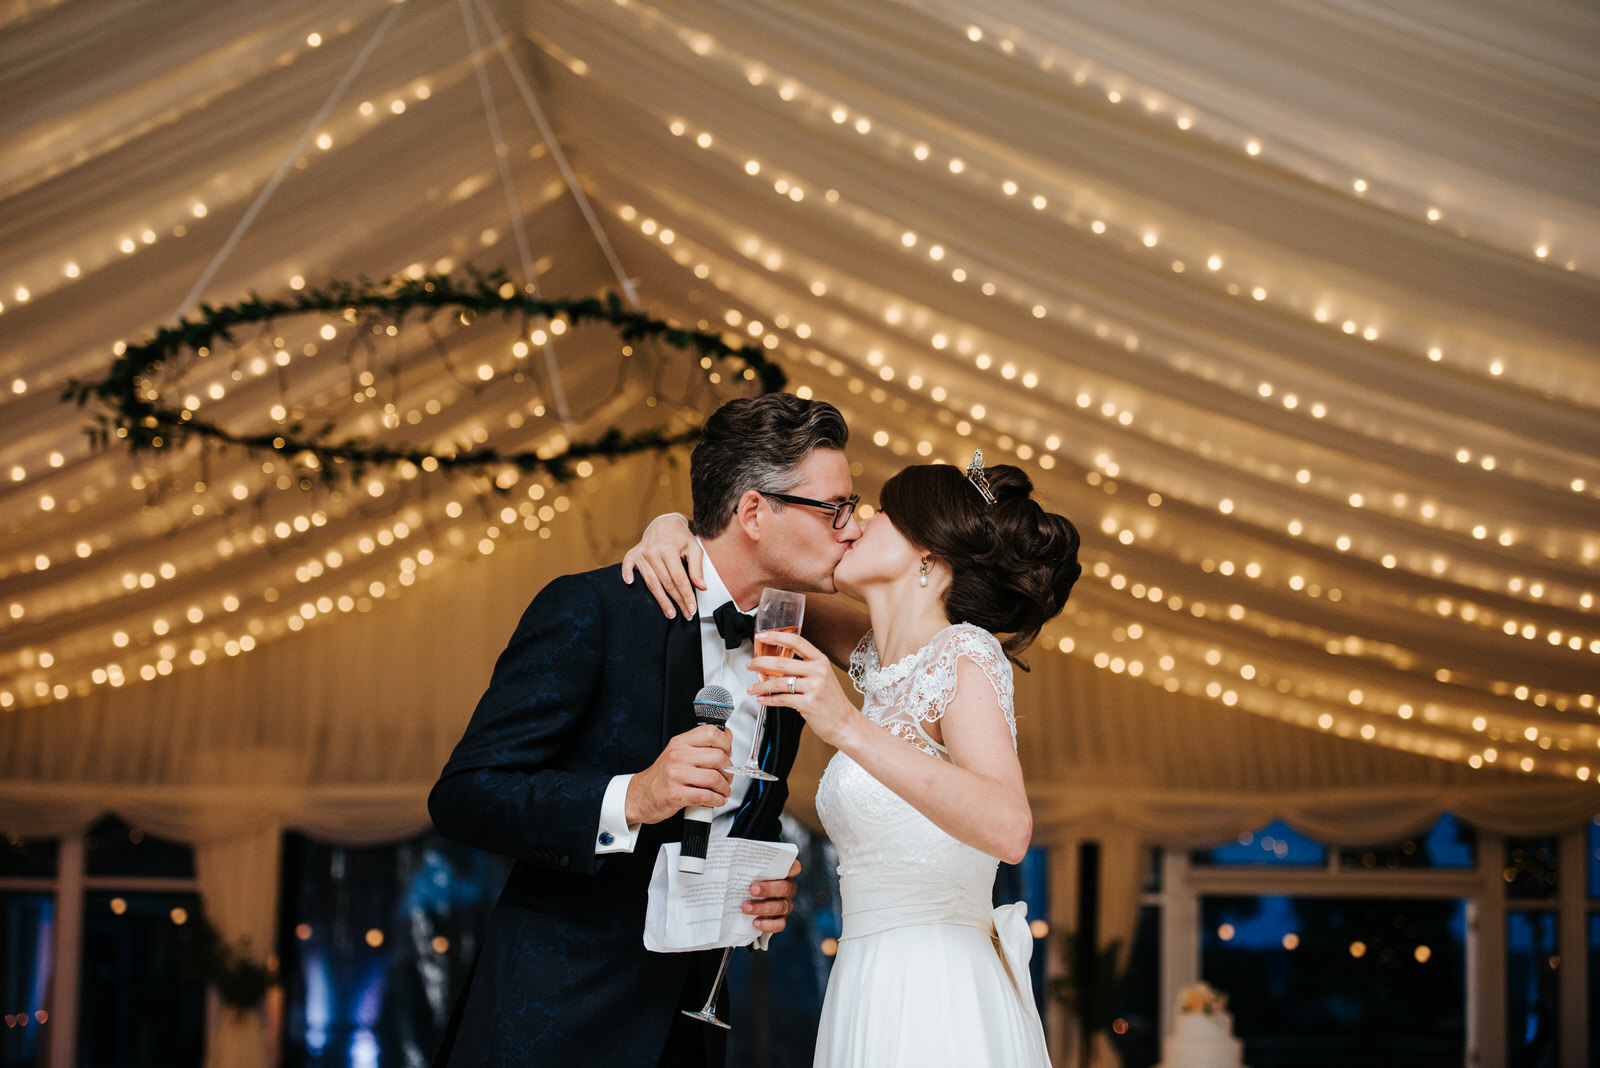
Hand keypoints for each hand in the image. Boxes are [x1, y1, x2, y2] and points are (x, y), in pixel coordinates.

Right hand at [620, 513, 704, 618]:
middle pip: (666, 583)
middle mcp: (654, 552)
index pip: (679, 579)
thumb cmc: (680, 537)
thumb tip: (701, 586)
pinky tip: (630, 583)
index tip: (691, 608)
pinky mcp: (633, 554)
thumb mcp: (694, 549)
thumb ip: (697, 568)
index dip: (686, 596)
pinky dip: (627, 574)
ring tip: (669, 612)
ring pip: (651, 582)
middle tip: (685, 614)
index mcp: (669, 550)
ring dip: (660, 600)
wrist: (665, 523)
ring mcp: (642, 554)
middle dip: (677, 601)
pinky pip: (627, 565)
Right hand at [624, 725, 732, 825]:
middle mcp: (678, 756)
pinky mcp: (677, 794)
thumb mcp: (679, 752)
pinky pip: (706, 796)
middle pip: (718, 757)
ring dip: (725, 787)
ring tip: (723, 790)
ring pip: (714, 778)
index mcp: (680, 743)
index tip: (728, 752)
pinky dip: (717, 800)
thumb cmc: (662, 775)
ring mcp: (676, 775)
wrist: (641, 795)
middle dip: (728, 769)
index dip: (726, 743)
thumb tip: (726, 736)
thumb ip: (702, 744)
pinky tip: (717, 799)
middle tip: (728, 775)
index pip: (711, 733)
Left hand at [743, 858, 801, 933]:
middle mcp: (788, 888)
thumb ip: (746, 863)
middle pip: (786, 888)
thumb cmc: (749, 877)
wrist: (746, 894)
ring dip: (763, 908)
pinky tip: (755, 923)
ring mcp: (786, 904)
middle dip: (769, 889)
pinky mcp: (780, 919)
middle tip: (752, 889)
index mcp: (785, 872)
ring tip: (745, 907)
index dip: (789, 867)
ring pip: (781, 907)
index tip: (775, 867)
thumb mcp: (748, 867)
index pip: (794, 867)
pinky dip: (768, 925)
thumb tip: (730, 856)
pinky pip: (780, 924)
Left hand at [748, 630, 860, 751]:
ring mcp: (814, 687)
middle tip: (750, 665)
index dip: (777, 636)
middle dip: (760, 663)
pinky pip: (782, 699)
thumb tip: (773, 667)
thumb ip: (802, 669)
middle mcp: (818, 671)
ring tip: (752, 688)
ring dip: (760, 686)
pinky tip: (762, 699)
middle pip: (782, 663)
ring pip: (779, 682)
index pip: (796, 641)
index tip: (762, 636)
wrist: (845, 723)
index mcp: (820, 661)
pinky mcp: (809, 704)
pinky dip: (768, 699)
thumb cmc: (831, 701)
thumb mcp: (822, 677)